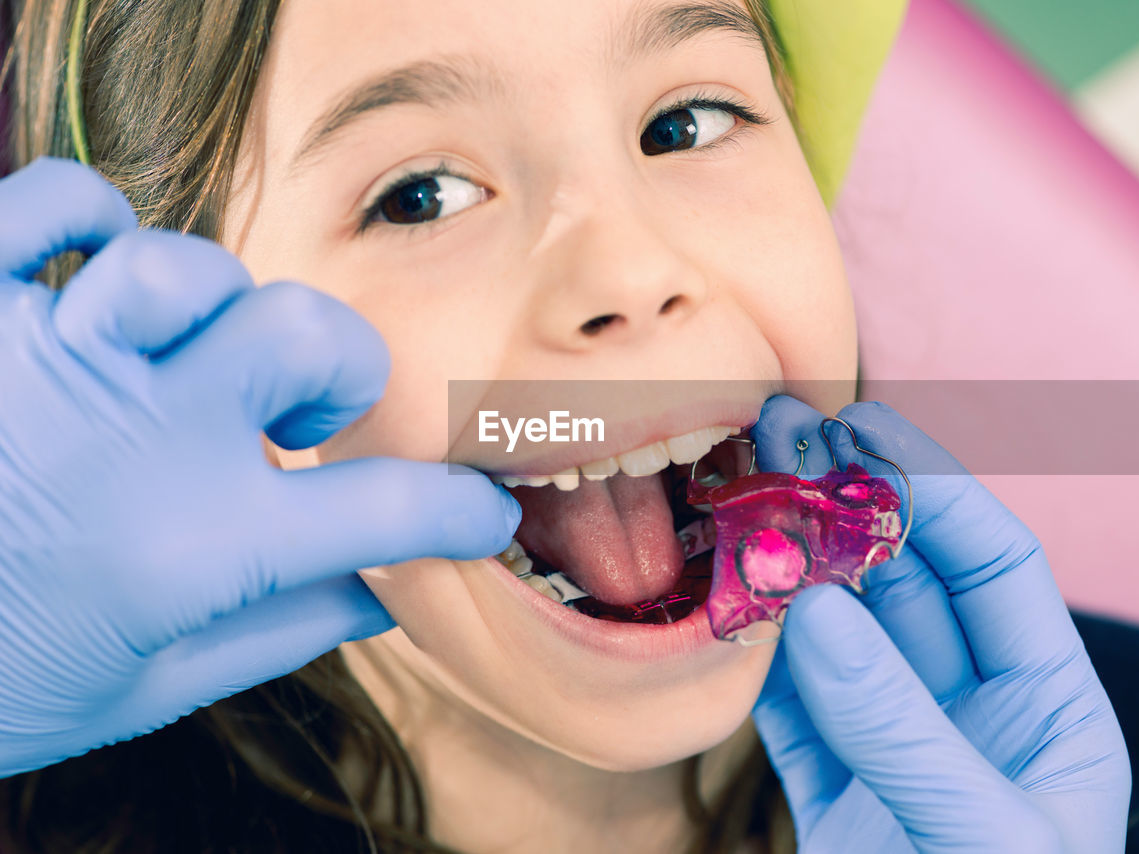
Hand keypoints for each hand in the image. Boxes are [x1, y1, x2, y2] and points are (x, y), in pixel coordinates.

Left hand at [0, 159, 520, 776]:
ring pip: (193, 266)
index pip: (388, 512)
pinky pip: (55, 201)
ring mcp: (54, 359)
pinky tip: (105, 277)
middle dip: (343, 373)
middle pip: (310, 336)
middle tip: (304, 424)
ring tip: (198, 356)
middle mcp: (140, 437)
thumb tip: (389, 595)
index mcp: (198, 546)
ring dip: (222, 307)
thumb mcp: (153, 686)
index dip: (460, 512)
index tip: (481, 513)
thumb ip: (286, 631)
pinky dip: (93, 218)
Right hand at [750, 396, 1130, 852]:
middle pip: (905, 586)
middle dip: (846, 507)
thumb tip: (821, 614)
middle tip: (783, 434)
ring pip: (835, 635)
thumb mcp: (980, 840)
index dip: (935, 490)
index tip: (867, 433)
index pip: (994, 568)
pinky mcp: (830, 794)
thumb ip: (905, 731)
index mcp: (1046, 714)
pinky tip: (723, 599)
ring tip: (739, 492)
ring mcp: (892, 751)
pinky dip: (751, 653)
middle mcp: (968, 717)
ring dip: (788, 567)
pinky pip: (786, 705)